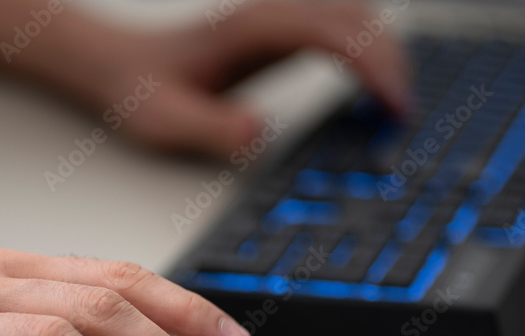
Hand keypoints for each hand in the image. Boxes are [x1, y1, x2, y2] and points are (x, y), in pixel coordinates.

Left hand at [54, 0, 409, 156]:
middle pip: (357, 16)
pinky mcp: (280, 28)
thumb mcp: (167, 122)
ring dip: (384, 53)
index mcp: (251, 30)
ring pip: (355, 15)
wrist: (121, 67)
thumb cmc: (143, 94)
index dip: (374, 65)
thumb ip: (210, 129)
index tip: (394, 108)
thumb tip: (259, 133)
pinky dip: (368, 51)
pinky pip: (341, 26)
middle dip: (392, 61)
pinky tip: (370, 91)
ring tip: (394, 108)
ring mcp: (277, 15)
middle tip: (403, 118)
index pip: (334, 31)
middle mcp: (270, 13)